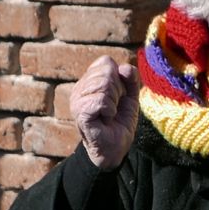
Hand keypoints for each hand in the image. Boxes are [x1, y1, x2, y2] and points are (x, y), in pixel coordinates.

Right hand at [70, 56, 139, 170]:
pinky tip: (106, 119)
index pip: (106, 62)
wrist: (116, 147)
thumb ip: (131, 78)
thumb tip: (125, 67)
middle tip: (114, 107)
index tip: (118, 96)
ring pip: (104, 84)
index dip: (119, 78)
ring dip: (114, 101)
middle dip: (118, 90)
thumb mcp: (130, 96)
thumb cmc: (120, 122)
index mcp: (90, 81)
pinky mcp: (80, 112)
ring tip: (110, 113)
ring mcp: (77, 99)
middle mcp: (80, 87)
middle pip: (106, 71)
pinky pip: (101, 100)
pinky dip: (110, 110)